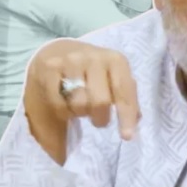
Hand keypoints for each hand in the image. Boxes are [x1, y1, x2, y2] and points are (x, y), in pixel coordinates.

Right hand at [25, 39, 140, 141]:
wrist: (58, 50)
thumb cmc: (92, 71)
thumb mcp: (113, 78)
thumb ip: (125, 97)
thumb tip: (136, 120)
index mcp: (115, 60)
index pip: (124, 90)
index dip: (126, 115)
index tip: (127, 136)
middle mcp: (94, 57)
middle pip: (100, 101)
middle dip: (101, 118)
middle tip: (98, 121)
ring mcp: (71, 61)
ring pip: (79, 103)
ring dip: (80, 113)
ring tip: (80, 107)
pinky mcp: (50, 68)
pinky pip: (58, 103)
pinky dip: (63, 112)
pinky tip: (65, 104)